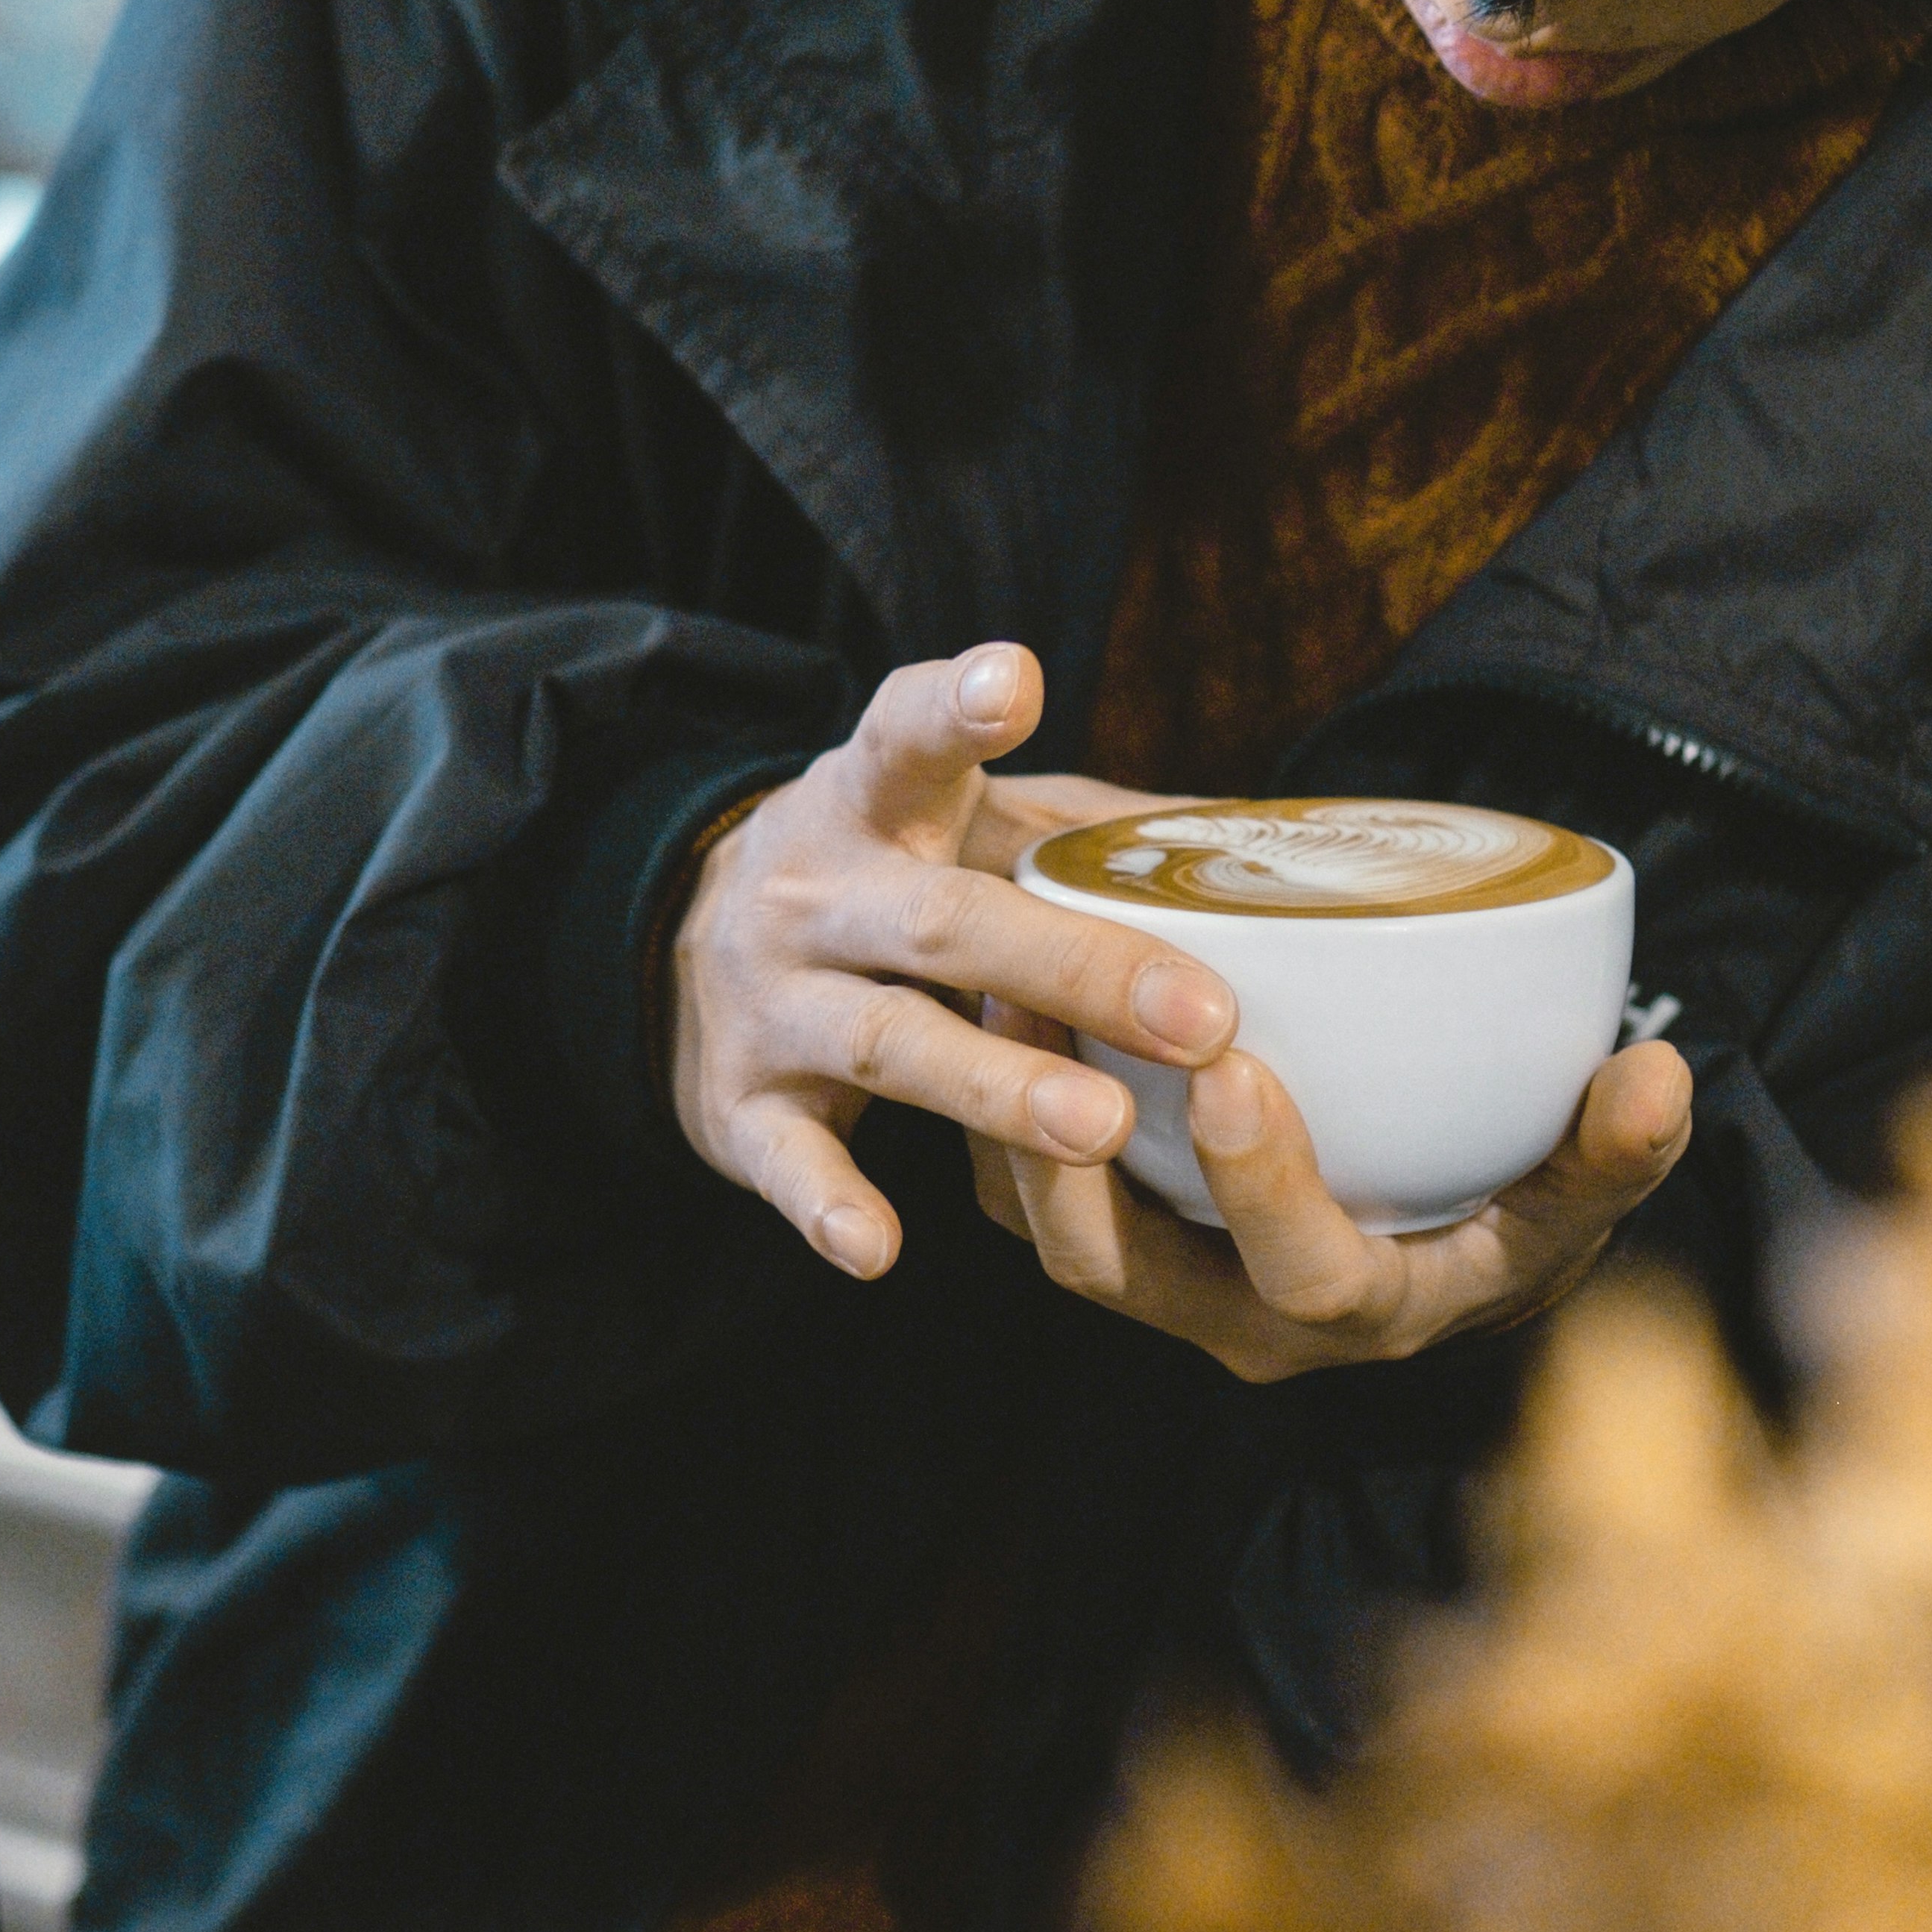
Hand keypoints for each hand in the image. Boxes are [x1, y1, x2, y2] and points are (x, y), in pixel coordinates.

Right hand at [669, 645, 1236, 1277]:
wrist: (676, 948)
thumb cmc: (875, 877)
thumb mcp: (944, 819)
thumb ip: (1076, 826)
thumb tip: (1255, 835)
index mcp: (869, 803)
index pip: (904, 738)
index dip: (954, 710)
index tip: (1013, 684)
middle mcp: (813, 895)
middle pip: (945, 923)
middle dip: (1074, 969)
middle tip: (1200, 1016)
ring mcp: (771, 1002)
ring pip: (886, 1043)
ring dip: (993, 1087)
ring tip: (1101, 1125)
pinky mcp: (736, 1105)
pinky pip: (786, 1162)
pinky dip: (828, 1204)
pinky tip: (879, 1247)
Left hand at [969, 1015, 1694, 1382]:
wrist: (1442, 1241)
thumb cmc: (1513, 1206)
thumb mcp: (1580, 1192)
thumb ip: (1617, 1147)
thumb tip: (1659, 1076)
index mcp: (1359, 1314)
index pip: (1301, 1276)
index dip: (1264, 1186)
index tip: (1235, 1074)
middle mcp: (1240, 1322)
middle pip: (1128, 1269)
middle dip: (1085, 1152)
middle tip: (1067, 1014)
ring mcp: (1165, 1286)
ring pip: (1052, 1232)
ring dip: (1012, 1121)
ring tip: (998, 984)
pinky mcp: (1113, 1235)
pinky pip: (1026, 1193)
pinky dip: (999, 1108)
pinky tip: (990, 991)